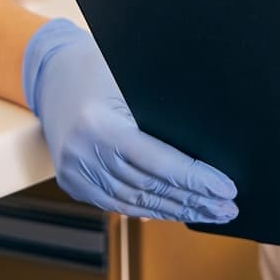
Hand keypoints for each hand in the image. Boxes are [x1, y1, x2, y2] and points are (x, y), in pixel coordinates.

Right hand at [24, 18, 238, 224]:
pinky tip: (174, 211)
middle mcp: (82, 153)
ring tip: (209, 213)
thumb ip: (162, 114)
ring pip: (134, 202)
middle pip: (149, 187)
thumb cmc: (98, 66)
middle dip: (193, 200)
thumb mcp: (131, 79)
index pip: (158, 162)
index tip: (226, 189)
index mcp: (99, 124)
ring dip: (175, 210)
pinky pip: (116, 203)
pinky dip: (148, 209)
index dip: (195, 179)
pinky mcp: (72, 181)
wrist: (51, 72)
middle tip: (227, 208)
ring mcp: (74, 171)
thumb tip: (209, 145)